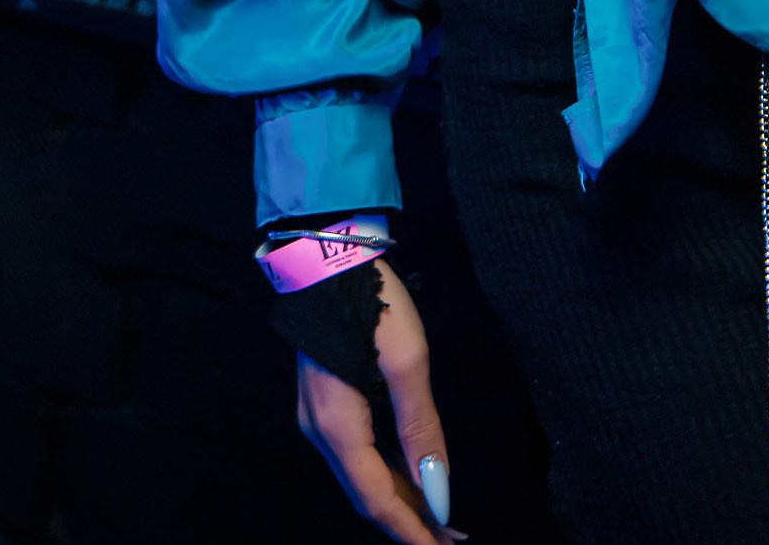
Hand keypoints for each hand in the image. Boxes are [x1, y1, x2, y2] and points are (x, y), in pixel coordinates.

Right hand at [296, 262, 463, 539]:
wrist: (328, 252)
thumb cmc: (372, 301)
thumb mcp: (407, 362)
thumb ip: (421, 429)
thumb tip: (439, 492)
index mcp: (336, 426)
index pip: (376, 498)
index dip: (411, 530)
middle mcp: (319, 432)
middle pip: (366, 492)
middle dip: (409, 519)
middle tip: (451, 538)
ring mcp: (317, 416)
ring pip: (361, 475)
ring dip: (400, 497)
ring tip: (441, 516)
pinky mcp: (324, 401)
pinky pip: (357, 453)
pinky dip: (386, 471)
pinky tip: (412, 475)